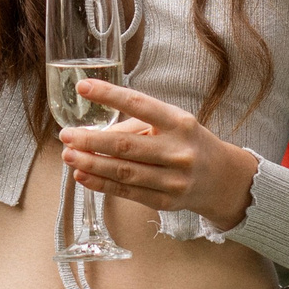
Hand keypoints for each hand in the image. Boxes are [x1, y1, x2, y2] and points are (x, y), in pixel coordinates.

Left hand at [58, 81, 259, 229]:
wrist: (222, 179)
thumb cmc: (190, 143)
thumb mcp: (173, 123)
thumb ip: (138, 124)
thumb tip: (95, 132)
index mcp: (179, 122)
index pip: (139, 104)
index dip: (109, 95)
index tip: (83, 87)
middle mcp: (178, 151)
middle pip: (126, 146)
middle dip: (91, 140)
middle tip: (66, 135)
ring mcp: (172, 179)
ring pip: (123, 172)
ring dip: (91, 164)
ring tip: (68, 156)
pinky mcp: (165, 201)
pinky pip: (127, 192)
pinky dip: (101, 184)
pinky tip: (82, 176)